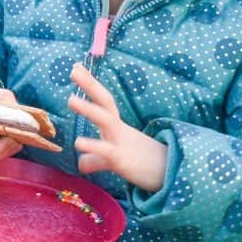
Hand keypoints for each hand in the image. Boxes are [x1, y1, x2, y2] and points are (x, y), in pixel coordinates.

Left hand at [68, 64, 167, 191]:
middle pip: (105, 101)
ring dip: (89, 109)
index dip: (90, 85)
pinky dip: (92, 146)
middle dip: (90, 85)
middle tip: (74, 70)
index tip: (76, 66)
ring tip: (70, 99)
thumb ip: (96, 158)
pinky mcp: (123, 160)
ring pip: (106, 120)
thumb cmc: (142, 163)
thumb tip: (80, 164)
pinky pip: (106, 151)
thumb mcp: (115, 158)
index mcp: (117, 126)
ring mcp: (122, 143)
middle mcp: (119, 130)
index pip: (103, 101)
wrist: (171, 175)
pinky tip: (78, 143)